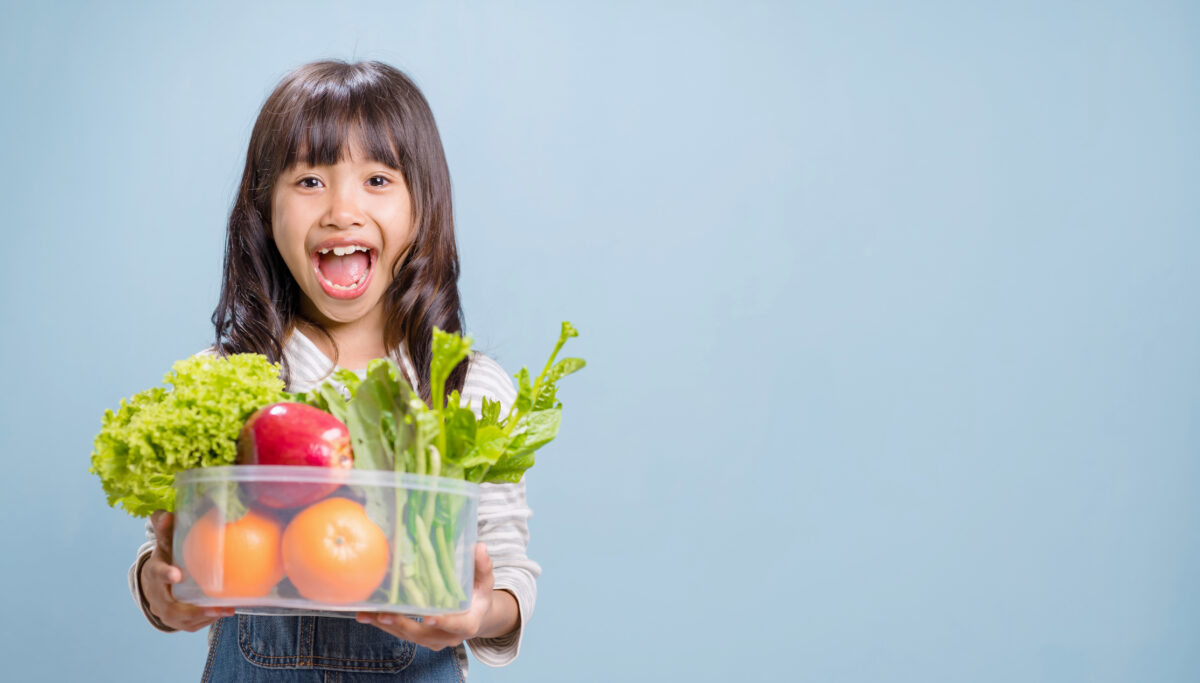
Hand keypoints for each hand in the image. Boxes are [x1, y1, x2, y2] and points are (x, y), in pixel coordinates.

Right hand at [139, 510, 235, 631]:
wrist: (155, 583)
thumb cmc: (166, 558)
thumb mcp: (165, 543)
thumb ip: (165, 528)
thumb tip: (168, 514)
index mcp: (154, 573)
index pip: (157, 573)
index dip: (165, 574)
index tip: (177, 574)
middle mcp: (158, 597)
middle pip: (171, 607)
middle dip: (191, 610)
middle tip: (212, 607)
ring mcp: (166, 612)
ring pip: (184, 620)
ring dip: (204, 618)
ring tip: (226, 611)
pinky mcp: (178, 621)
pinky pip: (193, 624)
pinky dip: (208, 620)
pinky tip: (229, 611)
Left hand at [356, 543, 517, 650]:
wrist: (476, 615)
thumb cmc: (479, 594)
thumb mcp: (484, 579)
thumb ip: (482, 566)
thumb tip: (479, 547)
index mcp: (467, 624)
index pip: (455, 625)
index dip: (443, 621)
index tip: (429, 616)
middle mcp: (449, 637)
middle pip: (423, 634)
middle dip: (402, 625)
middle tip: (383, 615)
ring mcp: (434, 640)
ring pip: (408, 636)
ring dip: (387, 626)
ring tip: (366, 616)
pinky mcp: (422, 638)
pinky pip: (402, 634)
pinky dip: (386, 625)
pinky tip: (369, 616)